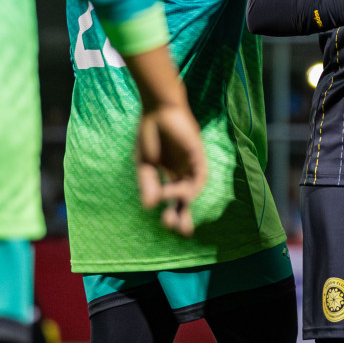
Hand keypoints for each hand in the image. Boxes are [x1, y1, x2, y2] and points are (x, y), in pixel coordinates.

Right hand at [123, 45, 207, 235]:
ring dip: (181, 202)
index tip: (167, 227)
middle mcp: (182, 171)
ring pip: (191, 190)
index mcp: (169, 174)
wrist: (158, 110)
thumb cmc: (150, 133)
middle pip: (187, 198)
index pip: (173, 198)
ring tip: (170, 213)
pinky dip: (189, 187)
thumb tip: (149, 207)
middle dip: (185, 215)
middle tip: (183, 232)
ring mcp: (191, 164)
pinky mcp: (198, 155)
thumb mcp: (144, 164)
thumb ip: (148, 184)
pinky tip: (177, 192)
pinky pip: (199, 176)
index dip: (173, 213)